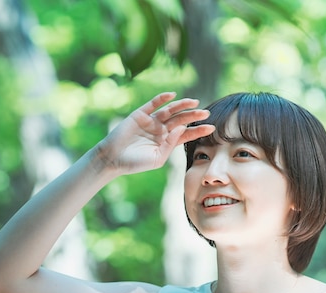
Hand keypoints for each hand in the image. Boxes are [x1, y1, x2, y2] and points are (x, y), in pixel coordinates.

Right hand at [96, 92, 214, 174]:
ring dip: (182, 106)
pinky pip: (153, 104)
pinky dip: (162, 98)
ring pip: (170, 111)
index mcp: (166, 141)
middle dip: (194, 116)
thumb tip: (181, 128)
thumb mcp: (158, 158)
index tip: (212, 128)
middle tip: (206, 113)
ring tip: (195, 103)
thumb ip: (170, 144)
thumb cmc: (135, 163)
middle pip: (181, 120)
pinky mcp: (140, 114)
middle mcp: (161, 130)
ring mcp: (151, 121)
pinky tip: (172, 95)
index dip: (198, 131)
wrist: (113, 159)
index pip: (186, 134)